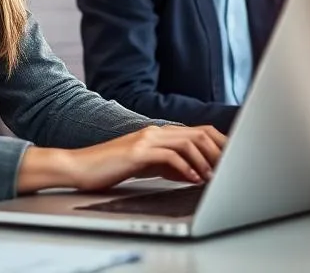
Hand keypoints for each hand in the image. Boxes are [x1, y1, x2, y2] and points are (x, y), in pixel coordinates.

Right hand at [16, 125, 226, 194]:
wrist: (78, 167)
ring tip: (213, 176)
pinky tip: (192, 178)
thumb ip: (167, 165)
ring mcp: (146, 139)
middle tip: (230, 167)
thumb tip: (192, 172)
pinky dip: (185, 167)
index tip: (231, 158)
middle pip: (198, 133)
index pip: (198, 131)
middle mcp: (155, 131)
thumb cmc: (108, 167)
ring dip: (204, 160)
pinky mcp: (137, 152)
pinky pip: (169, 156)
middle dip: (218, 150)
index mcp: (158, 133)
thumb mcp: (144, 165)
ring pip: (187, 142)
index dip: (218, 143)